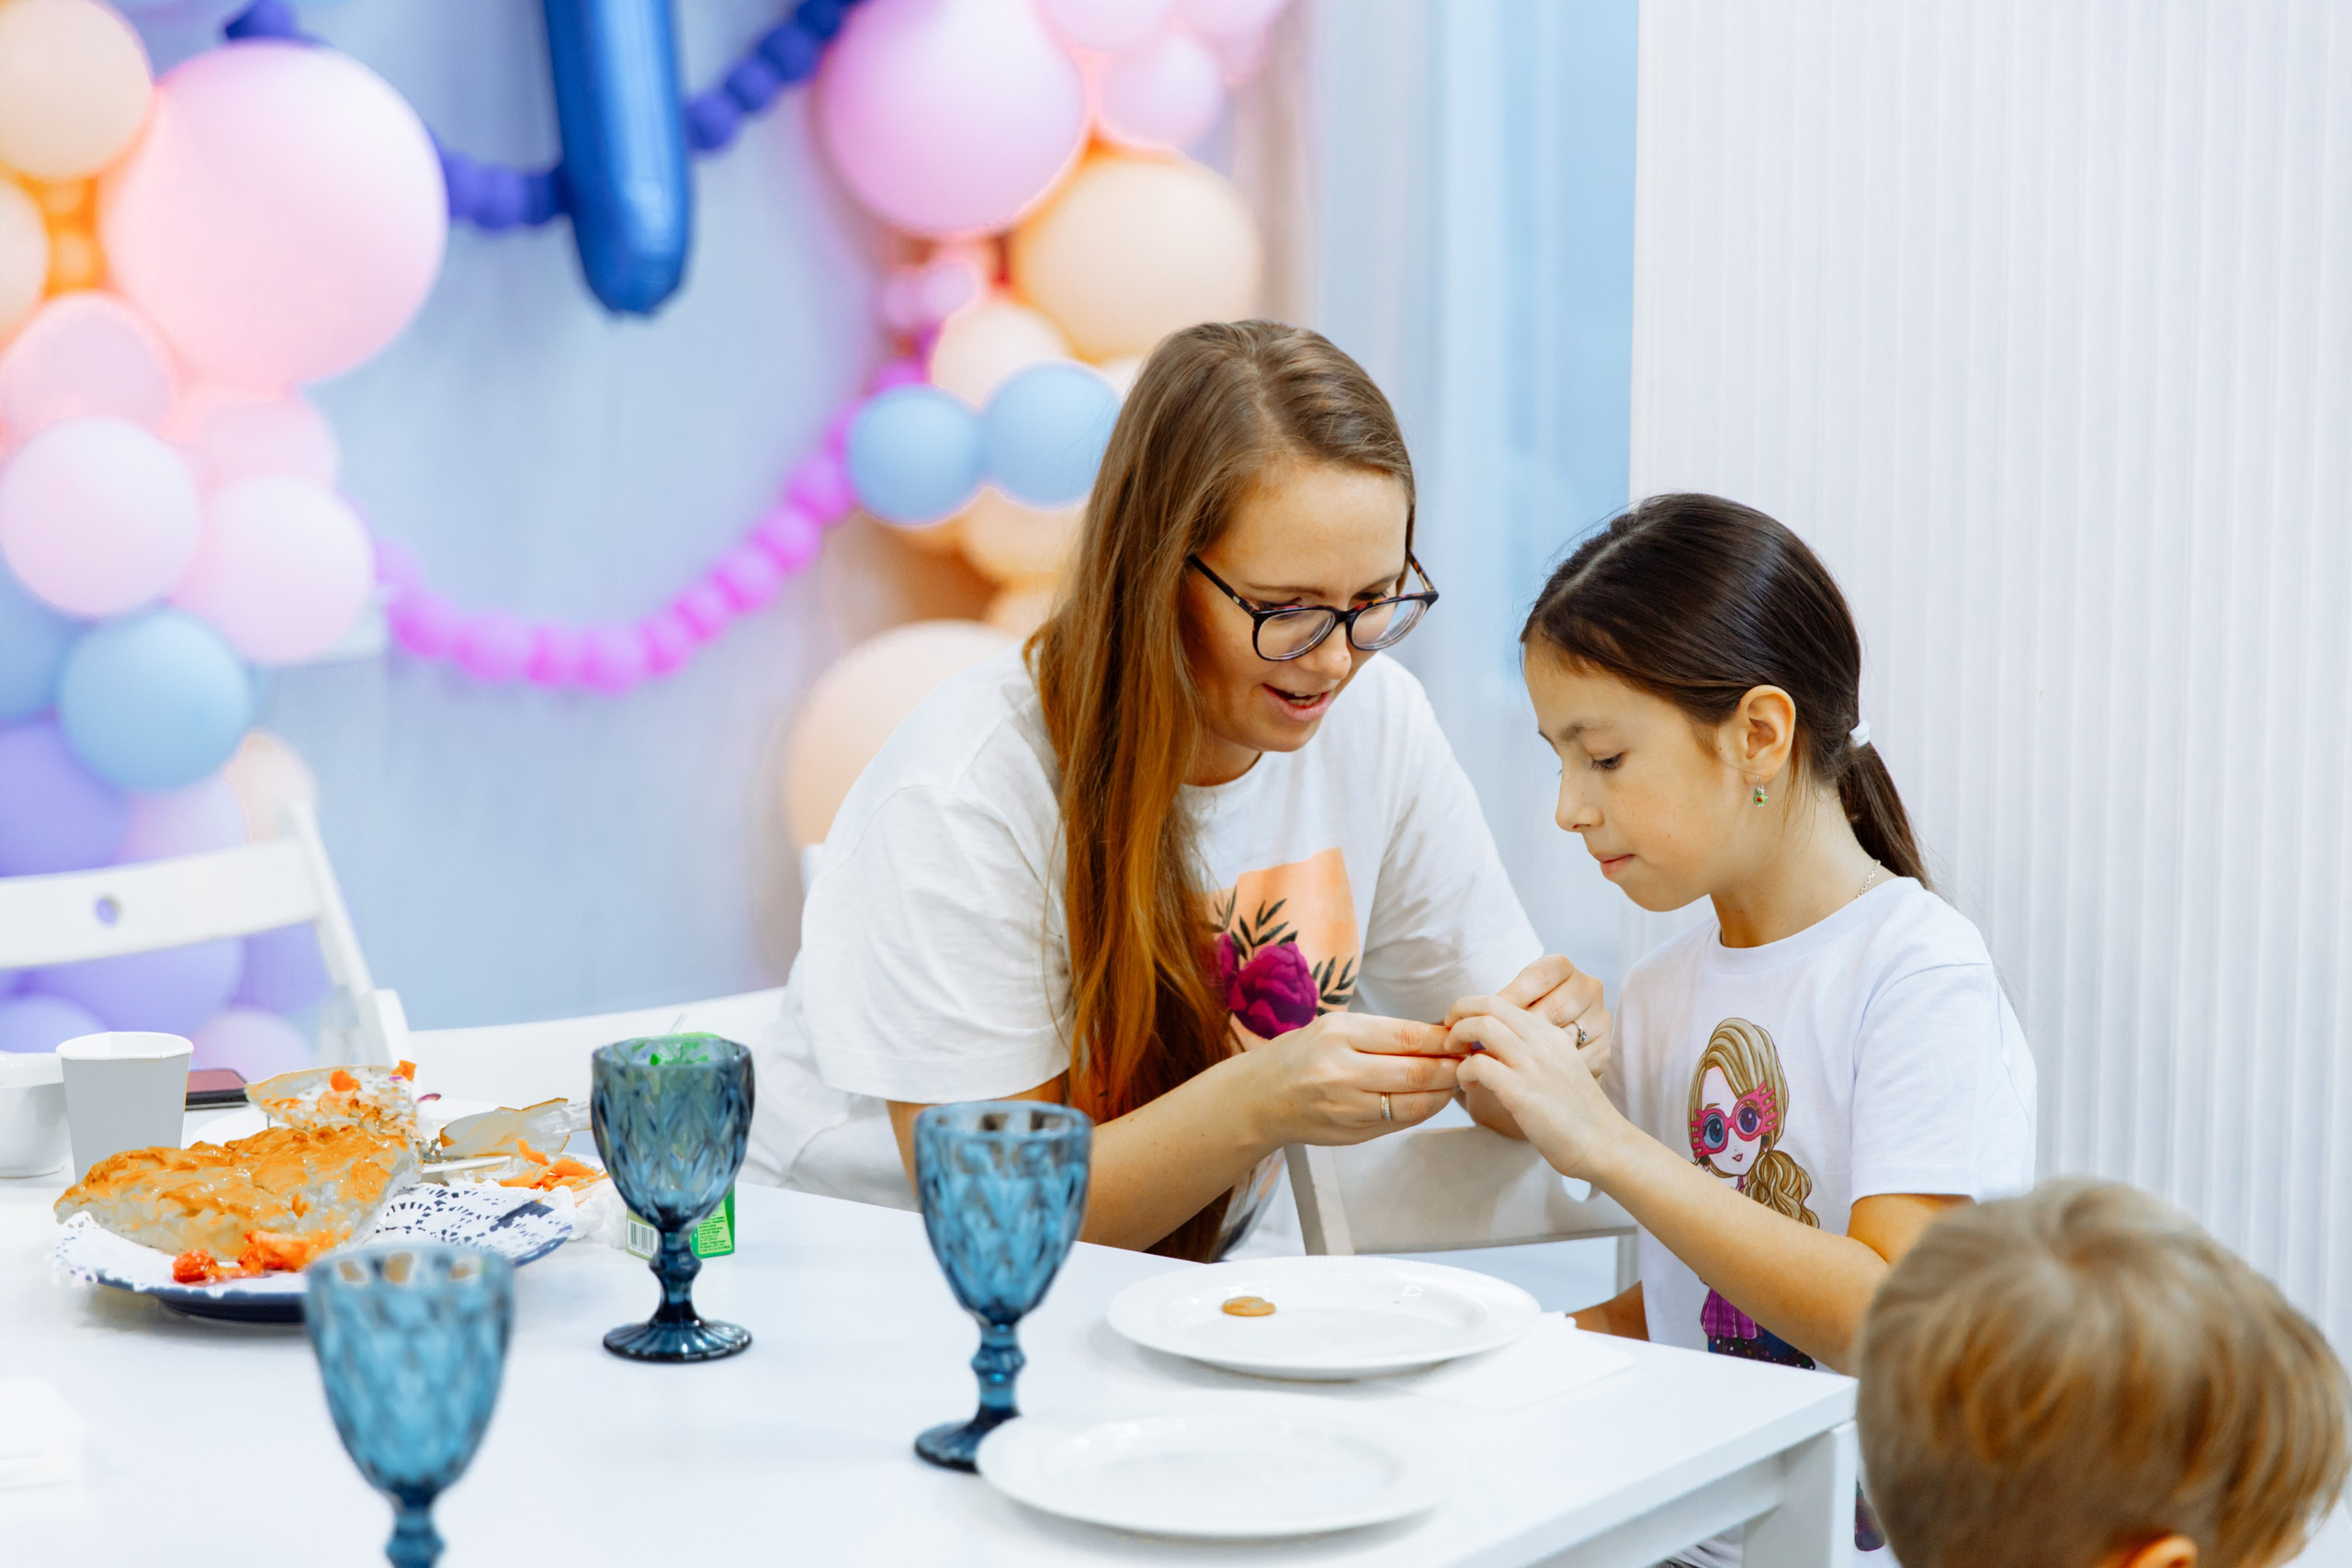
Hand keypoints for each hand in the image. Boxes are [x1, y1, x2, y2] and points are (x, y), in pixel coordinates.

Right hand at [1241, 1011, 1462, 1147]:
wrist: (1259, 1099)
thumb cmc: (1300, 1055)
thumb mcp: (1334, 1029)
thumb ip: (1383, 1035)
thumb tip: (1439, 1037)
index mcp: (1338, 1035)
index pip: (1406, 1036)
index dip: (1442, 1039)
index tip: (1460, 1038)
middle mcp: (1341, 1072)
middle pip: (1415, 1072)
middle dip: (1451, 1068)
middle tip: (1470, 1061)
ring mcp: (1346, 1108)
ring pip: (1413, 1103)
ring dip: (1443, 1093)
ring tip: (1456, 1080)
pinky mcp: (1352, 1134)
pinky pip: (1400, 1122)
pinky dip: (1423, 1110)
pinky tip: (1432, 1099)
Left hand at [1446, 995, 1634, 1182]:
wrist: (1603, 1144)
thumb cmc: (1578, 1113)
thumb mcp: (1560, 1067)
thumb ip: (1534, 1050)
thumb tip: (1495, 1045)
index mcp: (1551, 1033)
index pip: (1503, 1001)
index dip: (1473, 1007)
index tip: (1461, 1022)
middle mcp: (1542, 1041)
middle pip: (1489, 1005)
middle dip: (1459, 1012)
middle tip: (1448, 1032)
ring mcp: (1532, 1064)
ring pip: (1481, 1026)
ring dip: (1457, 1037)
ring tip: (1453, 1055)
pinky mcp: (1521, 1091)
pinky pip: (1478, 1064)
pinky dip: (1463, 1071)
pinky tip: (1467, 1084)